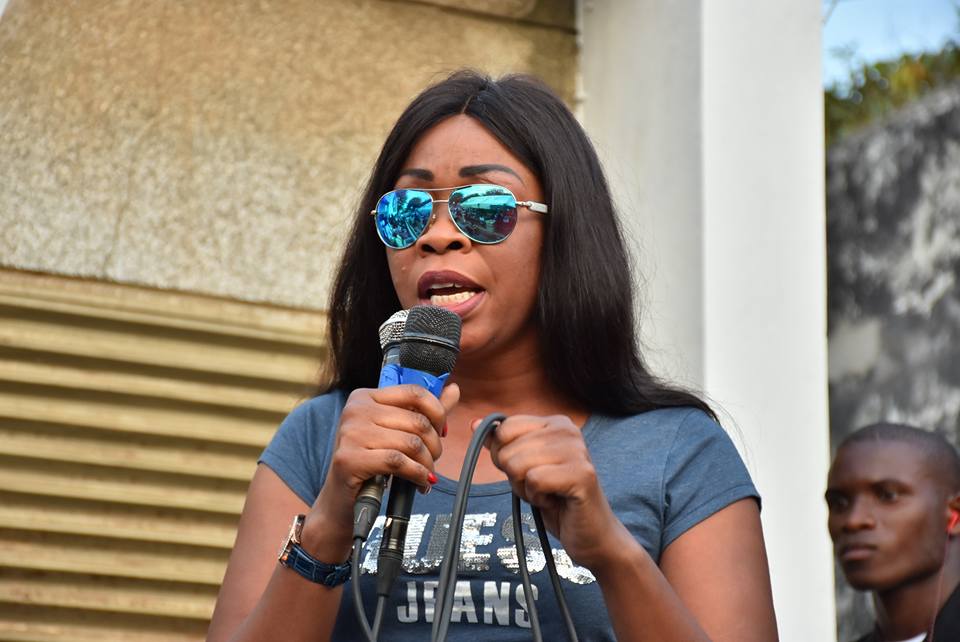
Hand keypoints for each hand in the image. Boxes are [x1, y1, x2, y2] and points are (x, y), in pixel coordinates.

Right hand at [303, 383, 459, 560]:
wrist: (340, 501)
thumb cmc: (370, 465)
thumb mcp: (396, 433)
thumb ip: (425, 412)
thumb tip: (454, 389)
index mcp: (365, 397)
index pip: (414, 392)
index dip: (437, 412)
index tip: (442, 432)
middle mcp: (355, 410)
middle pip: (417, 421)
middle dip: (434, 445)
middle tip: (433, 461)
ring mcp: (350, 433)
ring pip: (411, 443)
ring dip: (427, 464)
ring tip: (426, 476)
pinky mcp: (349, 459)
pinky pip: (398, 462)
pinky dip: (417, 475)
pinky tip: (420, 484)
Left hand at [481, 415, 633, 573]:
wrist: (592, 535)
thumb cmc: (556, 499)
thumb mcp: (523, 468)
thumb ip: (502, 445)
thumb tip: (474, 423)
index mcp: (556, 422)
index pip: (505, 428)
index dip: (503, 454)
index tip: (526, 470)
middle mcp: (568, 430)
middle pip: (508, 448)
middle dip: (515, 476)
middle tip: (541, 487)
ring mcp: (578, 450)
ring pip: (517, 464)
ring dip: (526, 488)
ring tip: (548, 493)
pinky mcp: (582, 474)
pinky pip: (534, 480)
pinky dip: (537, 497)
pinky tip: (555, 500)